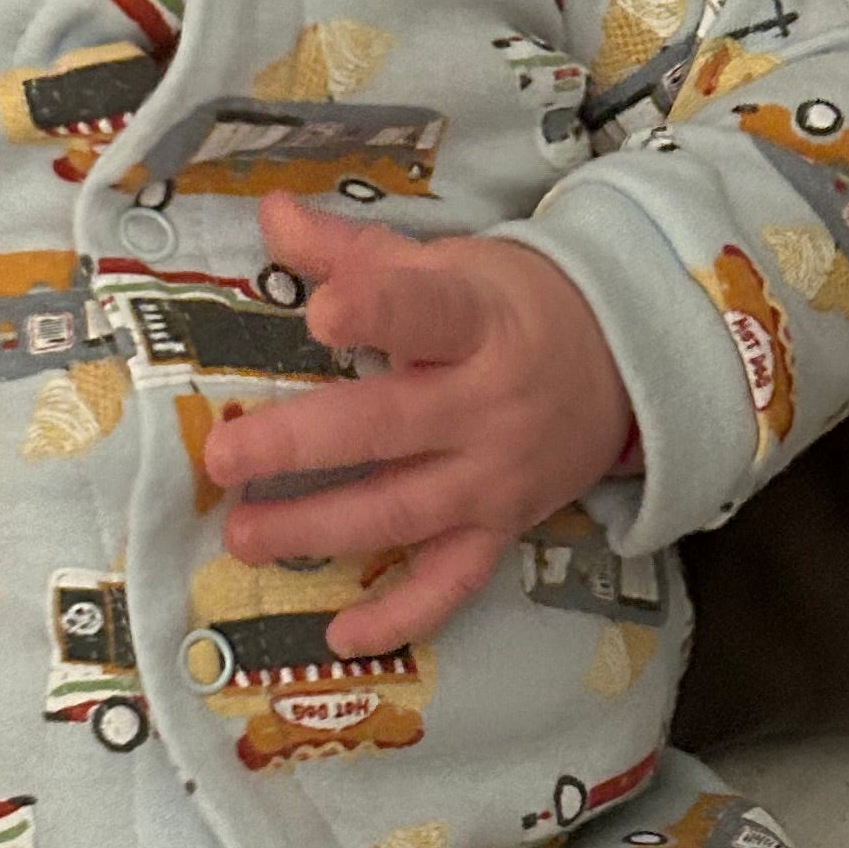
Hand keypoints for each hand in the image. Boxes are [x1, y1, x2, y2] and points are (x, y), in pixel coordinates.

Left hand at [197, 194, 633, 655]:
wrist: (623, 365)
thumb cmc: (510, 307)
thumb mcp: (447, 263)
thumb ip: (353, 251)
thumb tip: (269, 212)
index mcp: (476, 321)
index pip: (425, 311)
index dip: (376, 310)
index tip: (322, 313)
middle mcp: (487, 404)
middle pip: (389, 427)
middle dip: (302, 446)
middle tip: (225, 457)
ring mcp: (494, 477)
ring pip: (402, 511)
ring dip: (319, 530)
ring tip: (244, 537)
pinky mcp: (500, 529)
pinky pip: (451, 583)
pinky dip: (400, 616)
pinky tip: (339, 635)